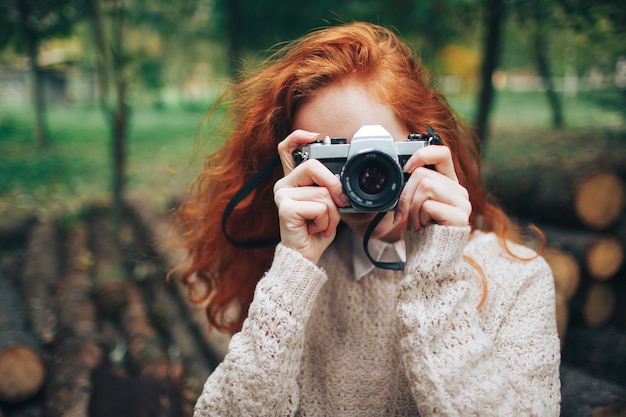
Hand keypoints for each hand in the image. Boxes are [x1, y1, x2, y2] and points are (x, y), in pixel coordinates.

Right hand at [274, 130, 347, 262]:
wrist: (305, 257)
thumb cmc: (316, 231)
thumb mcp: (327, 204)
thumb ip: (329, 188)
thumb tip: (340, 184)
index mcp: (292, 180)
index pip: (286, 149)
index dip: (299, 137)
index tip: (315, 136)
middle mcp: (283, 185)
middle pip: (313, 166)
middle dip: (333, 186)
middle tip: (339, 204)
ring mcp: (281, 196)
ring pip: (322, 192)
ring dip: (332, 214)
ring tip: (323, 224)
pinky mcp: (285, 209)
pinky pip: (319, 207)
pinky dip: (326, 221)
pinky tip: (316, 229)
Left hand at [393, 145, 471, 230]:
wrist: (430, 257)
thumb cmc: (421, 230)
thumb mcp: (415, 203)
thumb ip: (414, 185)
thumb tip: (401, 170)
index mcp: (448, 182)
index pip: (441, 152)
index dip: (421, 155)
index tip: (405, 169)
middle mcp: (459, 190)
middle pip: (423, 173)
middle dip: (405, 195)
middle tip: (402, 213)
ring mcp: (462, 203)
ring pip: (425, 186)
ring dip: (412, 207)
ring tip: (416, 222)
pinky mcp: (459, 217)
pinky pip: (429, 205)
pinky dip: (419, 217)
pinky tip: (423, 228)